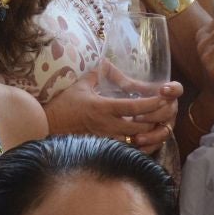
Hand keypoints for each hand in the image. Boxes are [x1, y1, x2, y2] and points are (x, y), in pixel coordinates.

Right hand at [44, 67, 180, 152]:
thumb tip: (105, 62)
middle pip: (140, 128)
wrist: (47, 126)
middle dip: (155, 122)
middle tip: (166, 115)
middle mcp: (106, 126)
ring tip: (158, 128)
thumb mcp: (80, 85)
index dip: (152, 104)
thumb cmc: (64, 105)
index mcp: (103, 107)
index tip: (163, 99)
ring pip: (135, 143)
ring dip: (148, 136)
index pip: (134, 107)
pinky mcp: (102, 149)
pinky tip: (144, 142)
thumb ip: (96, 73)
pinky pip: (125, 152)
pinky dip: (138, 148)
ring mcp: (105, 140)